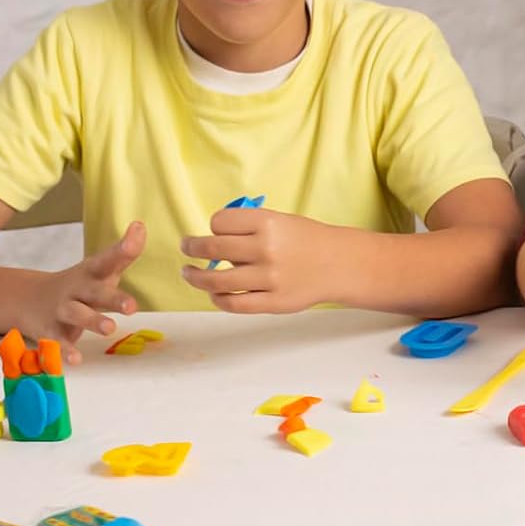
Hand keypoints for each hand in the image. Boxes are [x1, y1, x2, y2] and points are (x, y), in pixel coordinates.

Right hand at [27, 221, 143, 362]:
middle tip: (133, 306)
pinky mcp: (49, 331)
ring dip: (92, 321)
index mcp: (91, 274)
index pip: (107, 259)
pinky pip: (57, 343)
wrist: (28, 299)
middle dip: (114, 298)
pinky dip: (64, 352)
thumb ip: (122, 252)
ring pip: (76, 315)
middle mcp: (76, 290)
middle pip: (95, 292)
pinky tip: (75, 360)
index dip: (123, 249)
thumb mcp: (99, 269)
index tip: (136, 237)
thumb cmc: (78, 285)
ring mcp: (61, 310)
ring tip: (110, 328)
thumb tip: (140, 225)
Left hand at [181, 207, 339, 312]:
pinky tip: (214, 294)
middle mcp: (266, 248)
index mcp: (267, 222)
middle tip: (186, 247)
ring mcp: (269, 278)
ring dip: (194, 277)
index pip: (219, 222)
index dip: (213, 226)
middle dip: (192, 247)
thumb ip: (248, 228)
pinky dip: (218, 299)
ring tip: (189, 273)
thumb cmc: (304, 240)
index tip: (215, 230)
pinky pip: (233, 304)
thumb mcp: (280, 221)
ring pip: (216, 281)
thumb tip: (209, 242)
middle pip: (211, 248)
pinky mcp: (272, 302)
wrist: (338, 263)